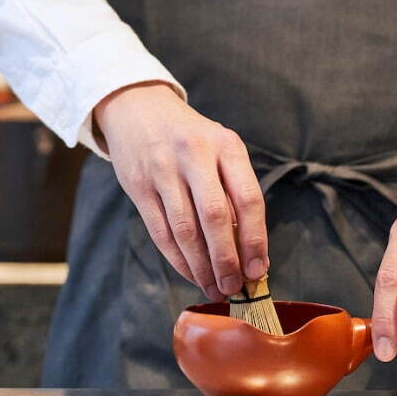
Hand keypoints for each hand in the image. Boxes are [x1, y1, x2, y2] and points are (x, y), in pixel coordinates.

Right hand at [95, 82, 267, 301]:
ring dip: (201, 266)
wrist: (138, 108)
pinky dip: (177, 259)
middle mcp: (194, 154)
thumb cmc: (190, 137)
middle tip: (233, 288)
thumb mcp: (219, 148)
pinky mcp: (138, 185)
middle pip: (215, 217)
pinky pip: (160, 232)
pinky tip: (190, 273)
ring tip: (213, 287)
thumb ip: (234, 190)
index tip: (258, 270)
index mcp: (226, 145)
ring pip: (185, 230)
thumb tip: (249, 251)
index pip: (248, 198)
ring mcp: (163, 169)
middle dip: (226, 260)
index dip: (255, 239)